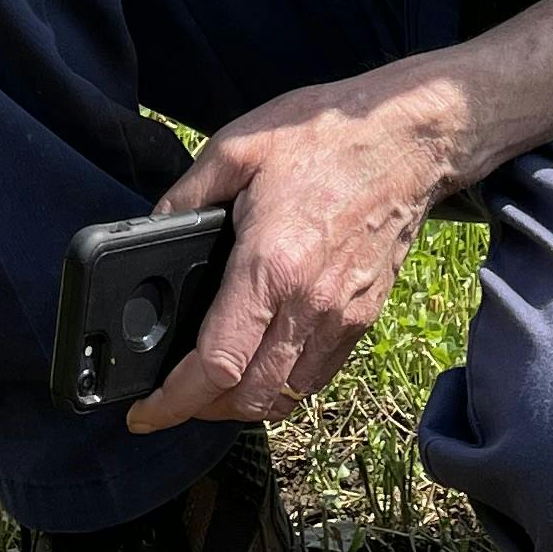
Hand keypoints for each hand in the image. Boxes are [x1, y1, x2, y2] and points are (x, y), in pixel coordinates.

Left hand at [123, 60, 473, 433]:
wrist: (408, 141)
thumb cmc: (325, 138)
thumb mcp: (237, 149)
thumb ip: (186, 195)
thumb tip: (151, 227)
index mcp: (270, 266)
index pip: (217, 364)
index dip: (175, 401)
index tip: (145, 413)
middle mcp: (309, 305)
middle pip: (249, 398)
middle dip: (202, 410)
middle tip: (172, 398)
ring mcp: (342, 317)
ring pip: (286, 397)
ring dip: (244, 405)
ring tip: (212, 388)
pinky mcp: (364, 317)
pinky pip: (317, 377)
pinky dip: (283, 387)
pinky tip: (260, 364)